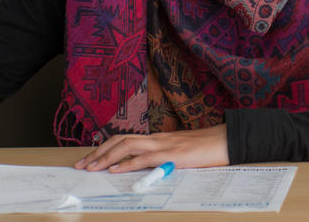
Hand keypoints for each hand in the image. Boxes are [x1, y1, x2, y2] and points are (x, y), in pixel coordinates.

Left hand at [73, 124, 228, 173]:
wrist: (227, 140)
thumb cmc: (208, 148)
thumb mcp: (181, 152)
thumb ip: (164, 158)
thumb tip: (148, 169)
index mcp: (159, 138)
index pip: (125, 139)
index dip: (105, 148)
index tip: (90, 159)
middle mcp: (157, 138)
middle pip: (120, 140)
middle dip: (98, 152)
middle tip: (82, 165)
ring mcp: (163, 145)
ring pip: (127, 146)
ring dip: (107, 157)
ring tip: (92, 168)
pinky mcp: (171, 154)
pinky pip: (145, 157)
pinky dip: (128, 163)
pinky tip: (116, 170)